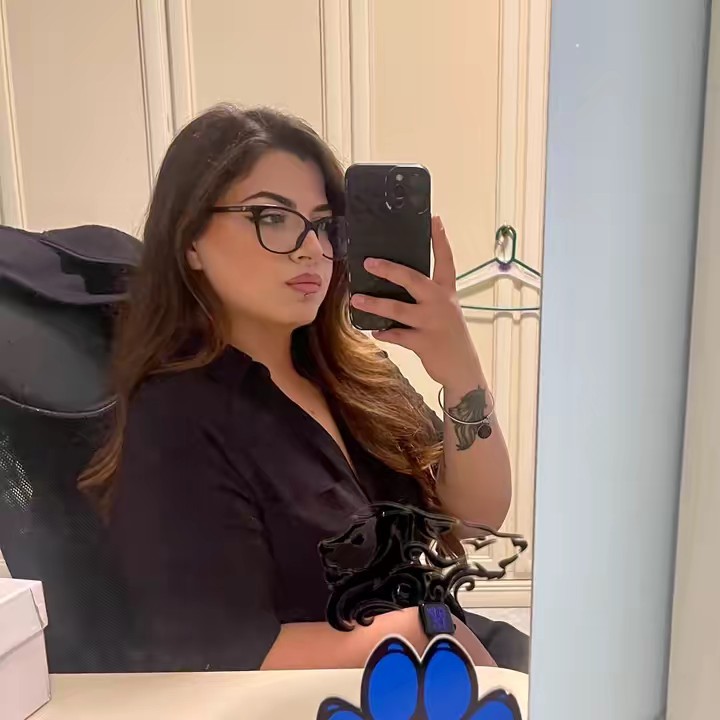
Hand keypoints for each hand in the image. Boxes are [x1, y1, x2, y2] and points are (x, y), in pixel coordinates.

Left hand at [350, 216, 480, 387]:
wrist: (463, 369)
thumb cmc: (450, 336)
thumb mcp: (446, 311)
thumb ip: (427, 297)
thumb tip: (393, 285)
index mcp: (447, 292)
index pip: (445, 261)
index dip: (440, 239)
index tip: (433, 219)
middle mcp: (441, 303)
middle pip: (413, 280)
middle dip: (390, 270)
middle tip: (369, 262)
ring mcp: (432, 323)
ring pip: (398, 310)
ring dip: (375, 304)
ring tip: (356, 299)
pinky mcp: (424, 343)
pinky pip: (397, 335)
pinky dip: (384, 332)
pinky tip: (374, 330)